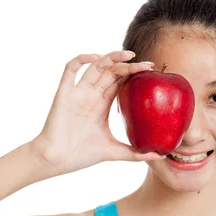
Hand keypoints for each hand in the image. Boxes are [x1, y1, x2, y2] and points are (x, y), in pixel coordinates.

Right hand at [30, 50, 164, 175]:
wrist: (56, 160)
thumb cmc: (81, 155)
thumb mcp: (113, 152)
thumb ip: (135, 153)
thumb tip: (159, 155)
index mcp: (102, 104)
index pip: (120, 81)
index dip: (134, 73)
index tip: (151, 72)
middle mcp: (91, 95)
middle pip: (111, 71)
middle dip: (129, 65)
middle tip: (148, 66)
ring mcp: (78, 92)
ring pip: (95, 66)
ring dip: (111, 57)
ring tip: (129, 56)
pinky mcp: (64, 93)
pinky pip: (71, 69)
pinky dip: (82, 59)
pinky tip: (96, 58)